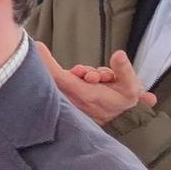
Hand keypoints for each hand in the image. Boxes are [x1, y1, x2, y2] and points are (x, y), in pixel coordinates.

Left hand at [37, 41, 154, 124]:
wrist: (123, 122)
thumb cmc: (124, 104)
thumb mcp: (131, 88)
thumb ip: (124, 70)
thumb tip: (118, 54)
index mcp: (85, 94)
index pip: (58, 76)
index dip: (46, 61)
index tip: (38, 47)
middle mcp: (74, 97)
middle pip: (64, 74)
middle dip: (82, 70)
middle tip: (97, 77)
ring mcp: (72, 99)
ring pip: (72, 77)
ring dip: (87, 75)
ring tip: (105, 81)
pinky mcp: (73, 99)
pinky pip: (72, 82)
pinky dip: (84, 79)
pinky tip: (99, 83)